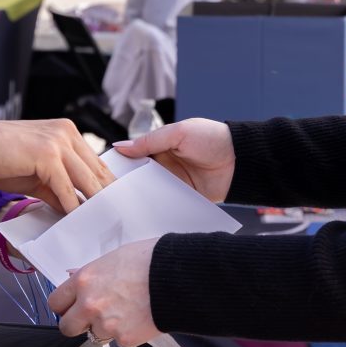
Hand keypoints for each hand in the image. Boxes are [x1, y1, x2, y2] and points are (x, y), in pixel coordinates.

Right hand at [0, 118, 111, 213]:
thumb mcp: (36, 174)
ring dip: (94, 206)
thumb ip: (57, 188)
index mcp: (67, 131)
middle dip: (106, 198)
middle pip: (97, 171)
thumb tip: (74, 208)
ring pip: (86, 180)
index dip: (105, 187)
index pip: (96, 163)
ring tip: (100, 226)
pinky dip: (72, 207)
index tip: (112, 208)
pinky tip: (74, 222)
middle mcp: (67, 133)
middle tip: (114, 221)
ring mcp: (58, 142)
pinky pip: (66, 188)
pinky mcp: (47, 155)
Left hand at [49, 239, 160, 346]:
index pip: (56, 302)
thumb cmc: (150, 261)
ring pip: (95, 335)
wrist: (177, 277)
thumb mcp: (114, 257)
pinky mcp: (124, 339)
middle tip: (91, 317)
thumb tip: (76, 278)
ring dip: (105, 328)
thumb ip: (92, 273)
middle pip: (67, 327)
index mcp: (84, 281)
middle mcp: (90, 305)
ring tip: (125, 312)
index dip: (64, 305)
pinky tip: (139, 317)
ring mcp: (106, 324)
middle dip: (77, 324)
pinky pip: (118, 341)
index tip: (70, 307)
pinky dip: (127, 333)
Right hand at [115, 118, 233, 202]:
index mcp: (162, 146)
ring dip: (141, 197)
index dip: (121, 162)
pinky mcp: (184, 198)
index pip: (135, 155)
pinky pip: (167, 203)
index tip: (104, 172)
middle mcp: (166, 165)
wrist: (242, 160)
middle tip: (109, 194)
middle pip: (140, 176)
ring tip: (122, 207)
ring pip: (151, 191)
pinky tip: (145, 213)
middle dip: (127, 183)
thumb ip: (150, 140)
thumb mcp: (179, 133)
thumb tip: (120, 146)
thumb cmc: (212, 138)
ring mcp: (175, 182)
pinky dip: (157, 207)